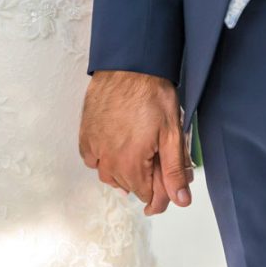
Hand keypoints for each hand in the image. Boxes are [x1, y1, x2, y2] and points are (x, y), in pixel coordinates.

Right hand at [79, 71, 192, 214]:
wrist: (128, 67)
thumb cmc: (152, 94)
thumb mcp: (172, 134)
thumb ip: (174, 171)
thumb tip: (180, 200)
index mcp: (131, 163)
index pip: (146, 196)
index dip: (161, 195)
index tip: (169, 188)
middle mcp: (108, 160)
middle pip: (129, 187)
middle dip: (146, 180)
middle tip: (159, 159)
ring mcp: (94, 148)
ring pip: (109, 176)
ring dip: (124, 172)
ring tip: (138, 155)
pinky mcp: (85, 136)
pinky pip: (92, 160)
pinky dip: (103, 160)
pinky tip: (115, 149)